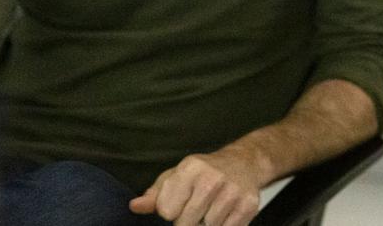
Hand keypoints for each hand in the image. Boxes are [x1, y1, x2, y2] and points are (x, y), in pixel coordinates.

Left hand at [129, 148, 264, 225]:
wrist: (244, 163)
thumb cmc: (203, 173)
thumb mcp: (177, 176)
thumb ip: (155, 194)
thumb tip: (134, 206)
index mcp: (190, 168)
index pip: (167, 210)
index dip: (170, 212)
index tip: (178, 205)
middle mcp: (212, 178)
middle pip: (185, 223)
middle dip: (187, 222)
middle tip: (195, 210)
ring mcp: (232, 192)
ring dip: (205, 225)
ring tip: (210, 211)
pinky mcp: (247, 206)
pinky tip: (223, 215)